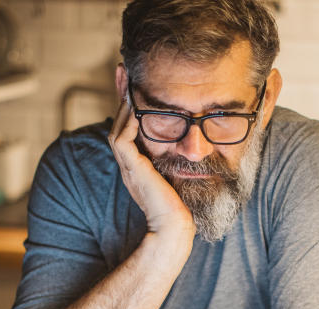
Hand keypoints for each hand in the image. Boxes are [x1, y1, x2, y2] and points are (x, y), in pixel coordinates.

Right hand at [107, 93, 194, 237]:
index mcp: (139, 167)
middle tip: (123, 71)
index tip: (136, 86)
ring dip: (123, 103)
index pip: (130, 131)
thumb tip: (200, 146)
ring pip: (118, 128)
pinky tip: (136, 104)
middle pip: (119, 124)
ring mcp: (129, 167)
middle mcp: (130, 165)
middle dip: (121, 97)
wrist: (176, 227)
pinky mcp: (133, 169)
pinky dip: (128, 121)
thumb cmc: (183, 209)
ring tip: (127, 80)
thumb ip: (182, 161)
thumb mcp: (182, 177)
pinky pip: (122, 139)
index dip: (131, 109)